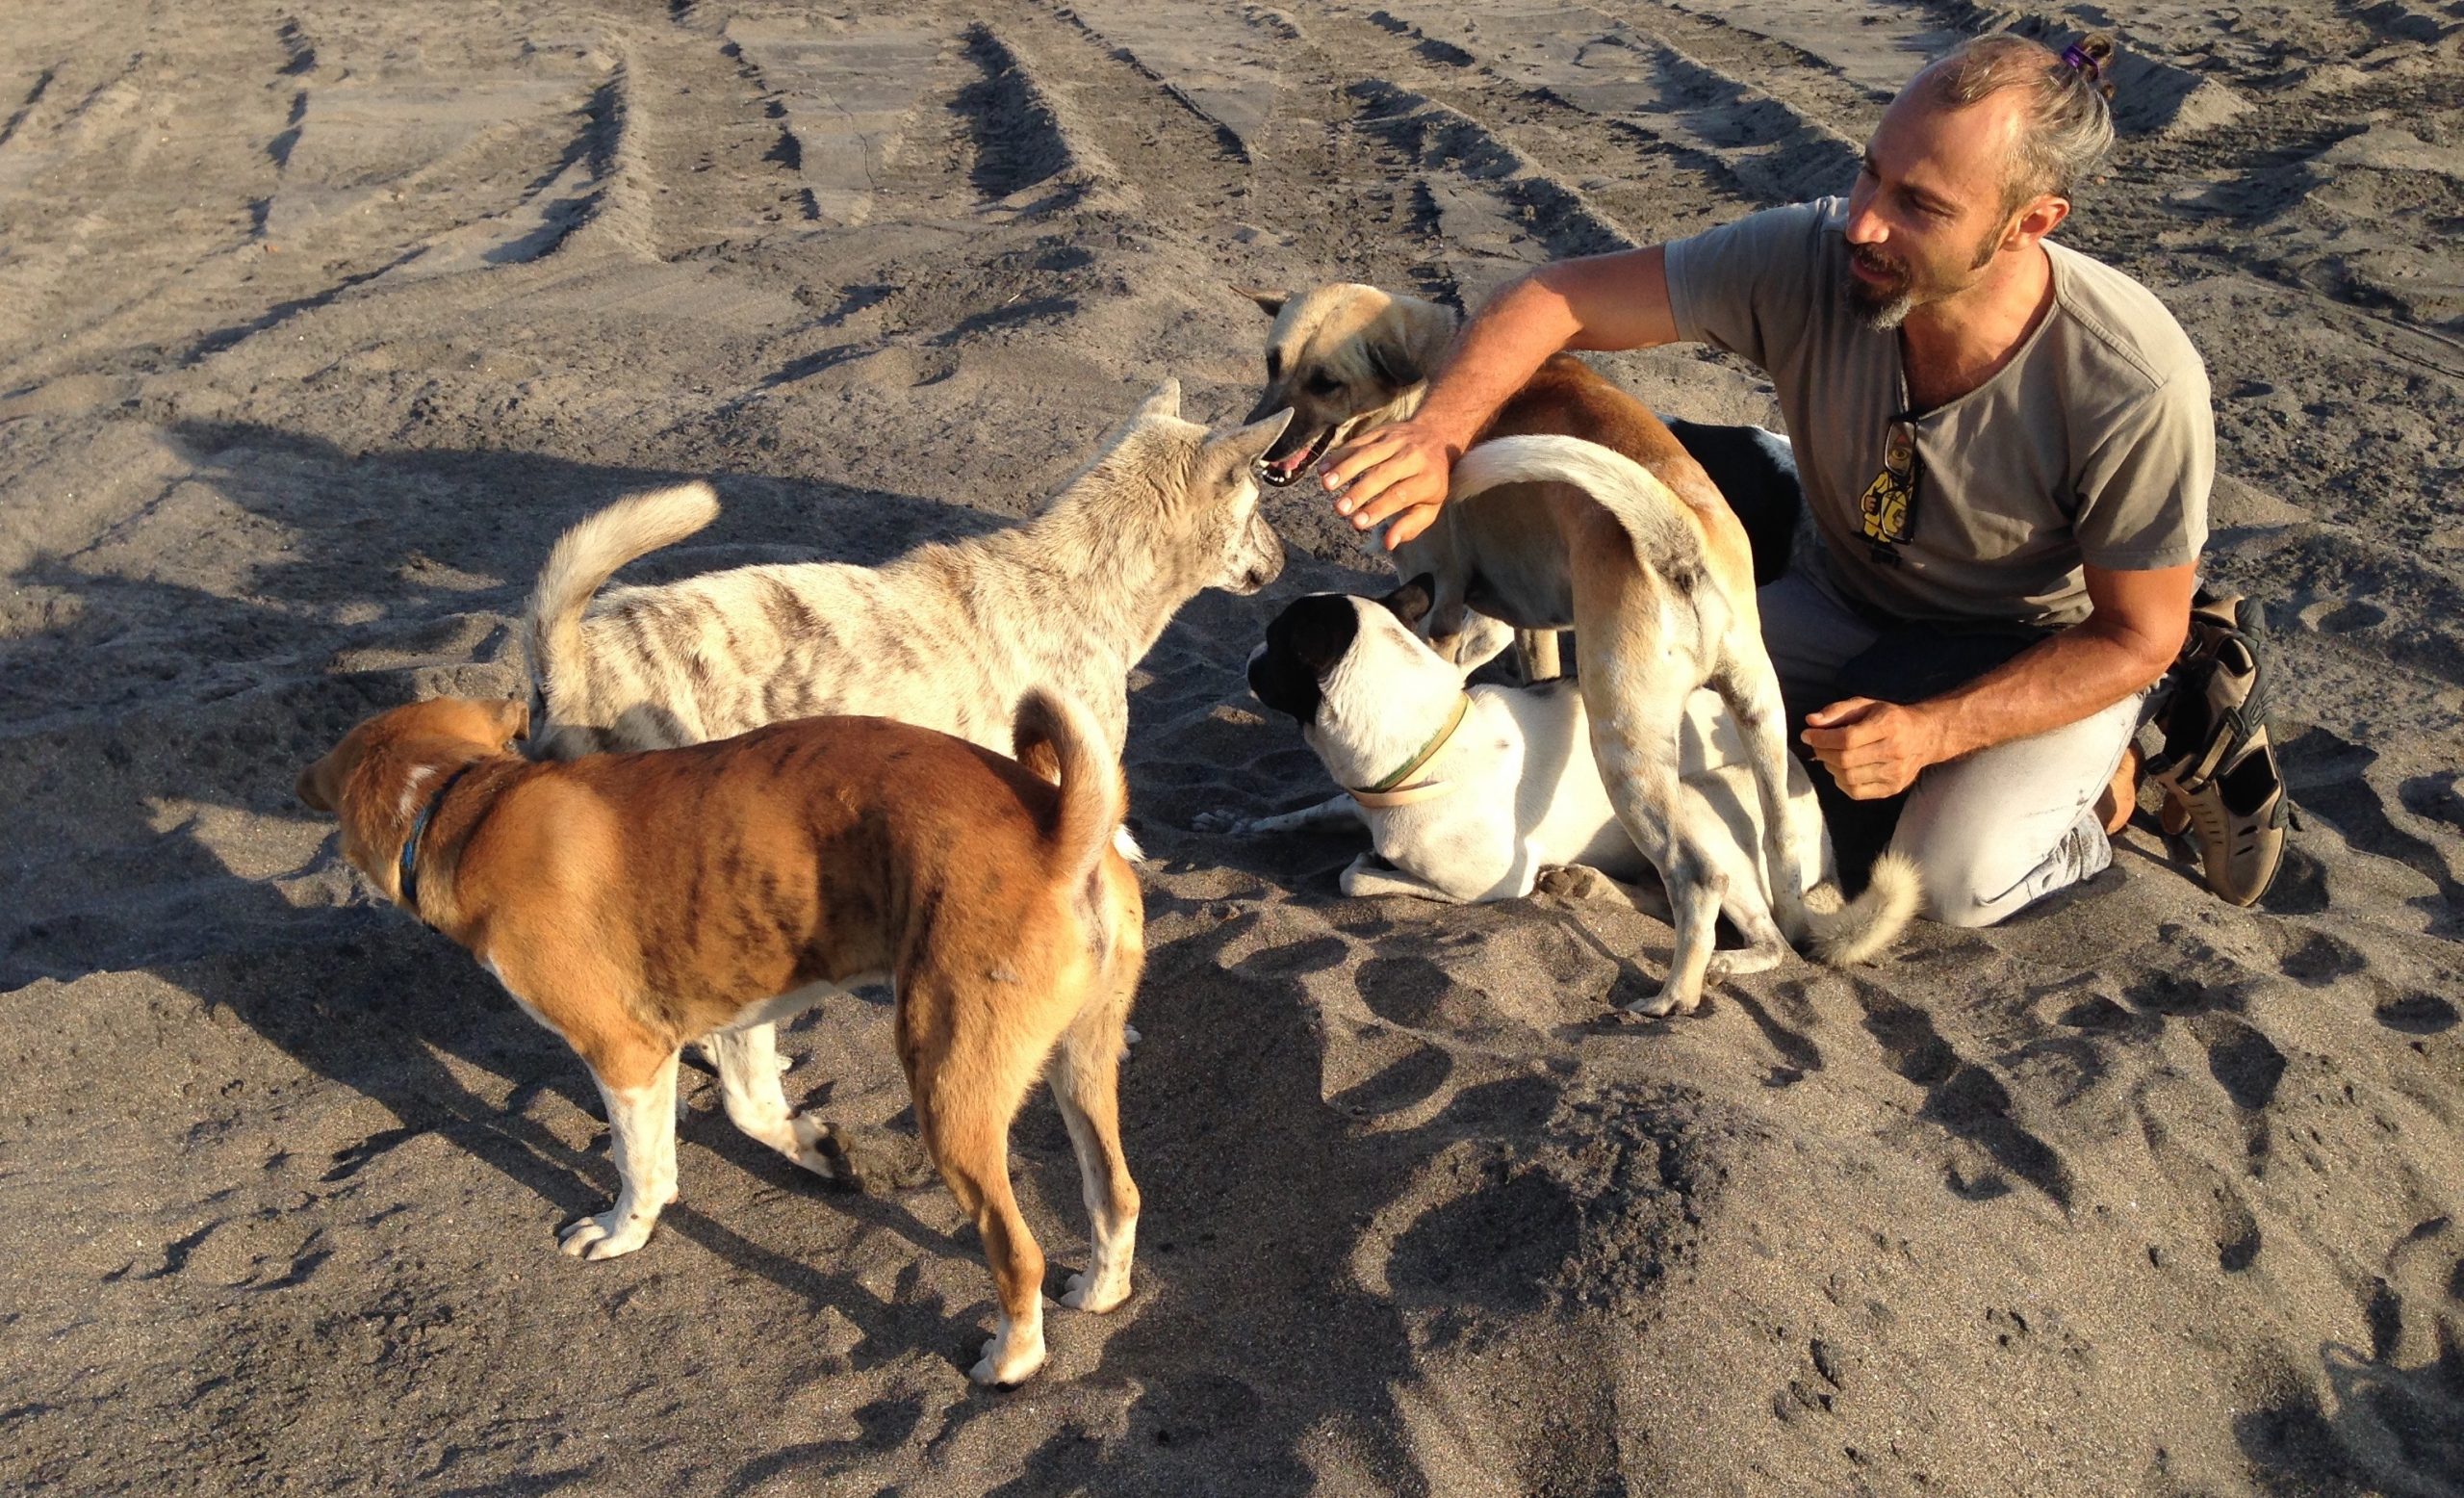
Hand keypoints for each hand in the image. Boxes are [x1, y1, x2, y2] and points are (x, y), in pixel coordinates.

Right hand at [1319, 421, 1458, 546]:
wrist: (1436, 436)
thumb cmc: (1429, 481)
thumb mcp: (1430, 506)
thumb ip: (1410, 526)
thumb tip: (1388, 543)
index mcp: (1427, 479)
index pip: (1400, 495)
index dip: (1378, 508)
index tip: (1357, 522)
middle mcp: (1413, 457)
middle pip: (1383, 474)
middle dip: (1359, 492)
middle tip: (1339, 509)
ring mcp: (1396, 441)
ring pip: (1368, 454)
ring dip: (1345, 469)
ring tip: (1326, 485)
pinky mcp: (1382, 431)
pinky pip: (1358, 442)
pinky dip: (1339, 455)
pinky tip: (1323, 469)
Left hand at [1800, 697, 1945, 799]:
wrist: (1924, 736)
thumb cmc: (1889, 718)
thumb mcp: (1865, 705)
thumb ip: (1837, 711)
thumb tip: (1811, 721)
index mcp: (1888, 726)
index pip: (1847, 738)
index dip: (1821, 738)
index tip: (1807, 735)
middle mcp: (1894, 751)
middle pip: (1845, 760)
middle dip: (1823, 753)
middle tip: (1817, 746)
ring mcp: (1895, 773)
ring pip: (1848, 777)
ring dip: (1830, 767)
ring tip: (1831, 756)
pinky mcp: (1892, 788)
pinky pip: (1856, 791)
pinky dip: (1841, 781)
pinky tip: (1843, 769)